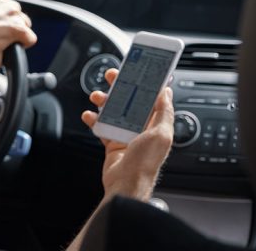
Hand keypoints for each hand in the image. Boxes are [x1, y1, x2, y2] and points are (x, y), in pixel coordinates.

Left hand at [0, 0, 36, 67]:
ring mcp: (2, 2)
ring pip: (14, 9)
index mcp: (17, 29)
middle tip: (4, 35)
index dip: (24, 44)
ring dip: (9, 15)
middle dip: (17, 29)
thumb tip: (10, 57)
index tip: (16, 44)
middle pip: (25, 22)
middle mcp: (13, 13)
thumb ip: (8, 59)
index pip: (31, 38)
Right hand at [81, 69, 173, 200]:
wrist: (125, 184)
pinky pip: (101, 125)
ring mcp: (125, 134)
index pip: (151, 98)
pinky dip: (93, 119)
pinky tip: (89, 115)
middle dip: (120, 87)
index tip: (137, 71)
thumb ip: (164, 112)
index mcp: (156, 124)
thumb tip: (167, 93)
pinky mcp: (111, 141)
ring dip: (104, 101)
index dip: (144, 83)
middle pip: (130, 100)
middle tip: (112, 76)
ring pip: (113, 110)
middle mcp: (141, 128)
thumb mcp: (161, 134)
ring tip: (97, 97)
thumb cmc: (144, 163)